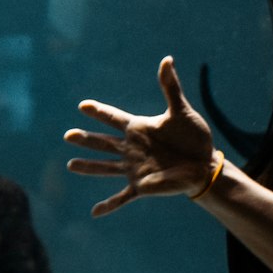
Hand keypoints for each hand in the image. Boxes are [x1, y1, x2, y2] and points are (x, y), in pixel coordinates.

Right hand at [64, 57, 217, 216]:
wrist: (204, 165)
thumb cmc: (193, 137)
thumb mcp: (181, 111)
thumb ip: (170, 88)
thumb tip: (167, 59)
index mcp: (139, 128)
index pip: (114, 117)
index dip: (99, 111)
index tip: (83, 105)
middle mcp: (132, 148)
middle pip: (103, 142)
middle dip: (86, 138)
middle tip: (68, 135)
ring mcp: (134, 168)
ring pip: (106, 167)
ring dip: (89, 166)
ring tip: (71, 165)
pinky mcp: (141, 186)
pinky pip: (122, 197)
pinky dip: (109, 205)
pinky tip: (94, 213)